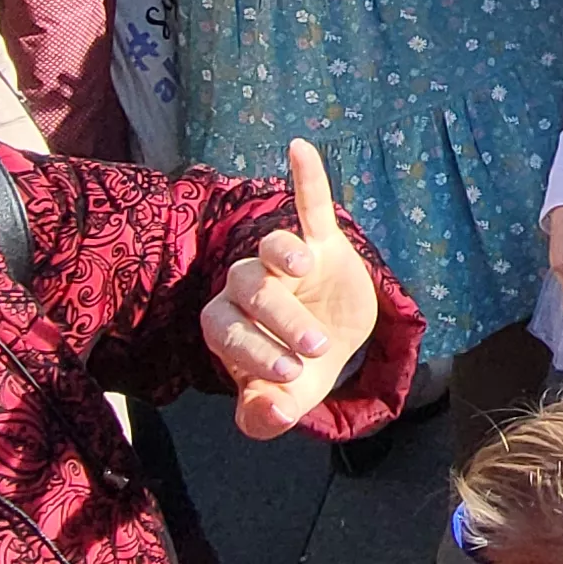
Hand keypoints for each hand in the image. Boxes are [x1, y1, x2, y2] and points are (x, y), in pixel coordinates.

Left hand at [206, 141, 379, 438]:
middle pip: (250, 289)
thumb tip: (268, 416)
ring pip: (272, 248)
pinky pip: (310, 205)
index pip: (225, 329)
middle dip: (282, 320)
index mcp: (227, 323)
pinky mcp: (320, 241)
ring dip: (283, 255)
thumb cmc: (297, 368)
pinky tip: (299, 147)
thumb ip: (268, 415)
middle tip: (316, 350)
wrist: (337, 341)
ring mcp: (281, 261)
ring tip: (304, 268)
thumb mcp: (288, 399)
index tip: (290, 380)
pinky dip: (306, 178)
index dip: (253, 352)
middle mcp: (245, 285)